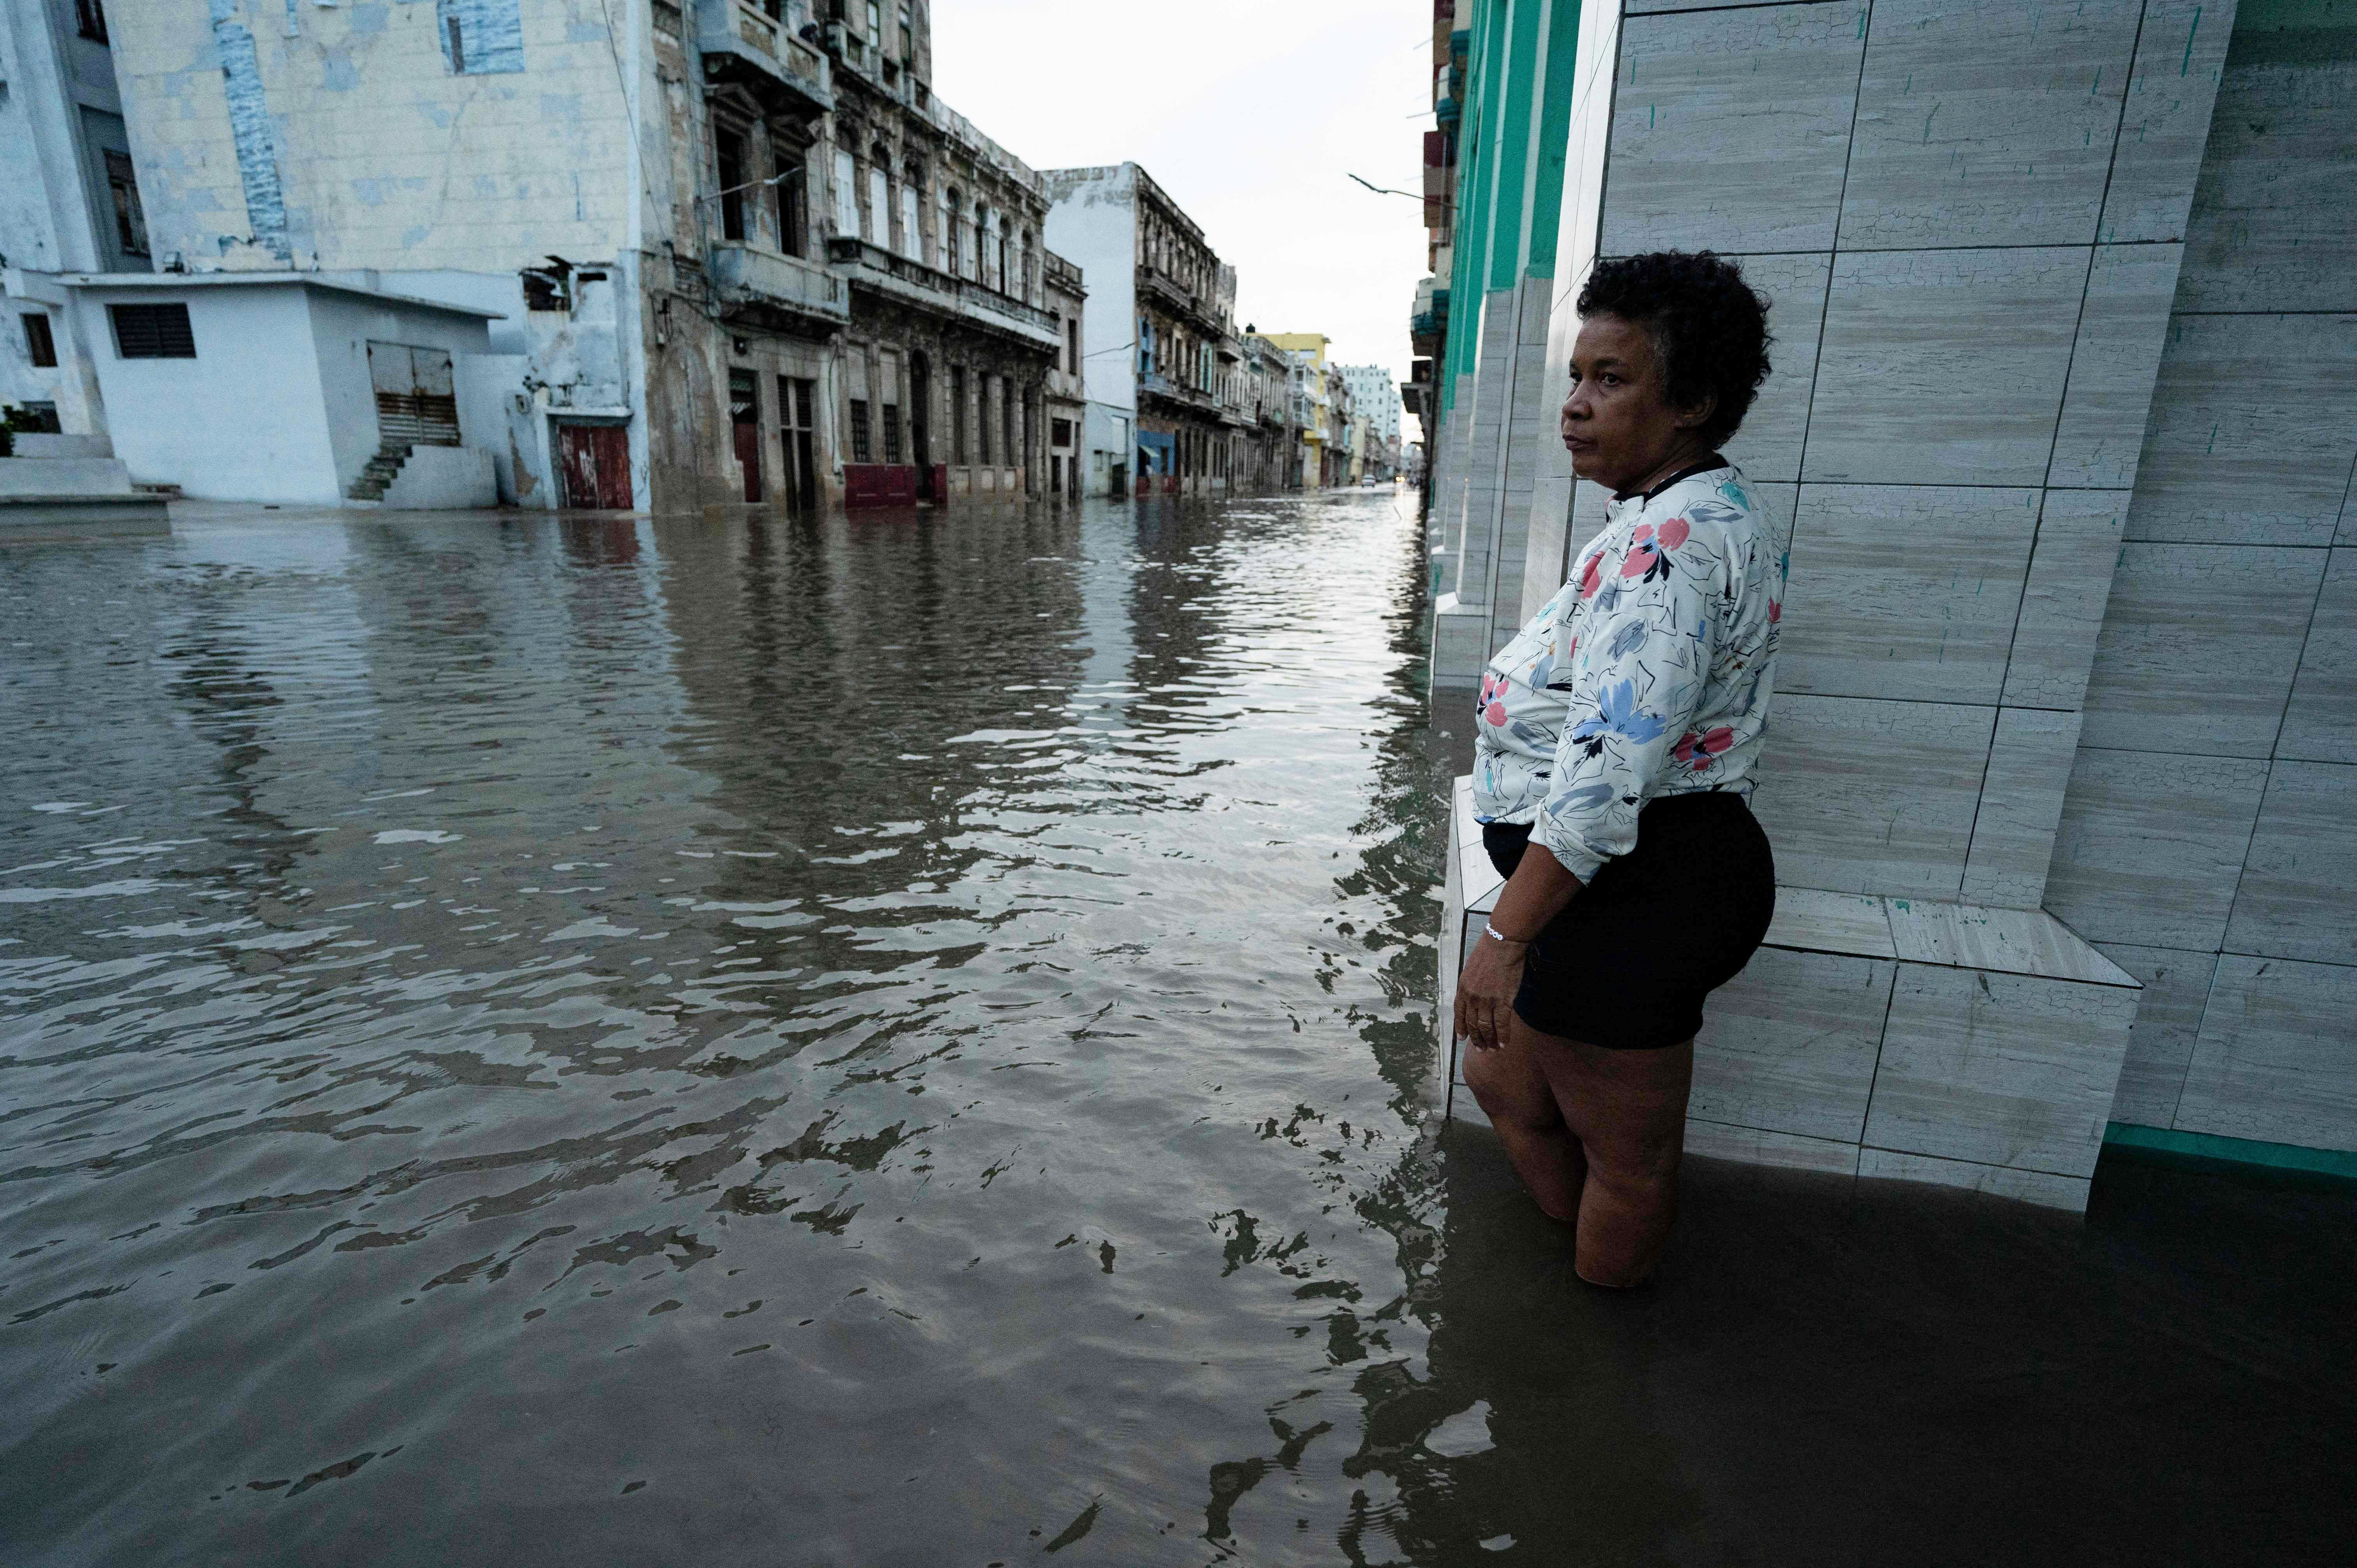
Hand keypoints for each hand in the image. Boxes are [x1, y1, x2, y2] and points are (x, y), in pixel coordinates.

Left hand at [1454, 932, 1527, 1051]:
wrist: (1501, 945)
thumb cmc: (1488, 953)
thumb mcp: (1471, 969)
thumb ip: (1471, 985)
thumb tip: (1474, 996)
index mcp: (1463, 989)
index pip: (1459, 1014)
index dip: (1461, 1028)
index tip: (1463, 1038)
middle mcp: (1472, 997)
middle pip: (1472, 1024)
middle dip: (1476, 1039)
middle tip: (1480, 1049)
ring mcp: (1487, 1000)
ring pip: (1485, 1027)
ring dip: (1489, 1041)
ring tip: (1493, 1050)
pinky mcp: (1503, 1001)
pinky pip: (1501, 1025)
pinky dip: (1502, 1036)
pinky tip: (1504, 1044)